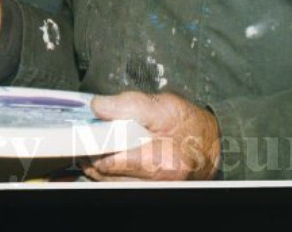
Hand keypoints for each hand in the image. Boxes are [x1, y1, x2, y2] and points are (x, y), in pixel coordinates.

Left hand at [79, 91, 220, 180]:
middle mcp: (155, 182)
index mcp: (159, 162)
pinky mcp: (146, 188)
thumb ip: (128, 104)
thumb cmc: (189, 124)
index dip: (90, 147)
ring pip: (108, 182)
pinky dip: (106, 172)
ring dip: (95, 164)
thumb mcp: (161, 106)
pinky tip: (103, 157)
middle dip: (90, 155)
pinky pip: (117, 184)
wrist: (208, 142)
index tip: (82, 133)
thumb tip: (98, 106)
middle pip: (105, 175)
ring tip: (90, 146)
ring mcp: (151, 188)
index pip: (110, 162)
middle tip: (82, 138)